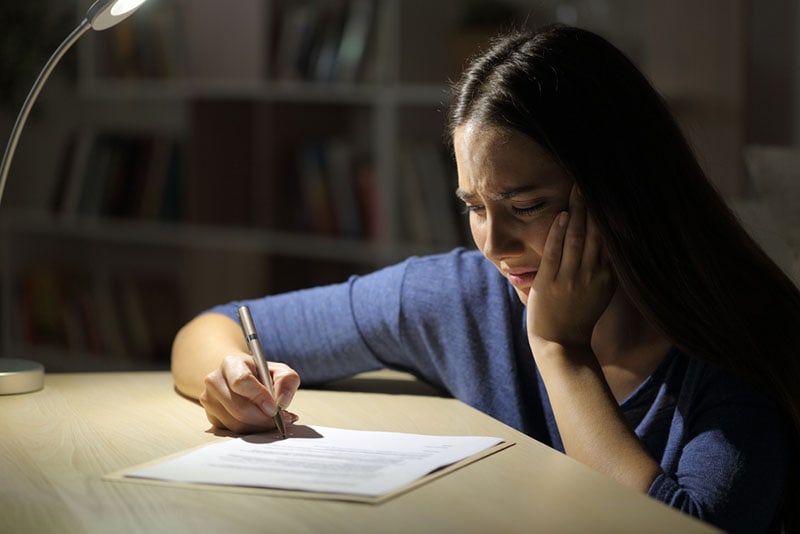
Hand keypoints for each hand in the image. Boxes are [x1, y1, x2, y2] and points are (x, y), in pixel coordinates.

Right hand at [199, 353, 300, 433]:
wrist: (238, 376)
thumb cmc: (259, 374)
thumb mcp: (278, 370)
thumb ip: (287, 380)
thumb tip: (282, 402)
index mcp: (231, 363)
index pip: (241, 382)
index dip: (259, 397)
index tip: (274, 408)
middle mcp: (215, 380)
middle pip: (239, 408)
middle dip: (263, 418)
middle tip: (281, 419)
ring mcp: (209, 400)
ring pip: (236, 423)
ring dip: (259, 426)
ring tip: (274, 420)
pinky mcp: (211, 416)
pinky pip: (233, 431)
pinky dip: (251, 430)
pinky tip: (261, 422)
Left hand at [527, 184, 614, 351]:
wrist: (561, 345)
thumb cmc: (578, 318)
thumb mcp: (599, 293)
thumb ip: (603, 269)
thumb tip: (605, 244)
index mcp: (606, 276)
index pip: (609, 239)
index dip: (608, 215)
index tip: (608, 193)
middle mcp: (592, 275)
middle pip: (594, 233)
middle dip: (593, 206)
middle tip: (592, 180)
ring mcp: (570, 279)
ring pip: (575, 239)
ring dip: (576, 212)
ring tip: (577, 190)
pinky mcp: (550, 282)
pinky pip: (555, 252)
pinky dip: (557, 232)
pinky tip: (560, 214)